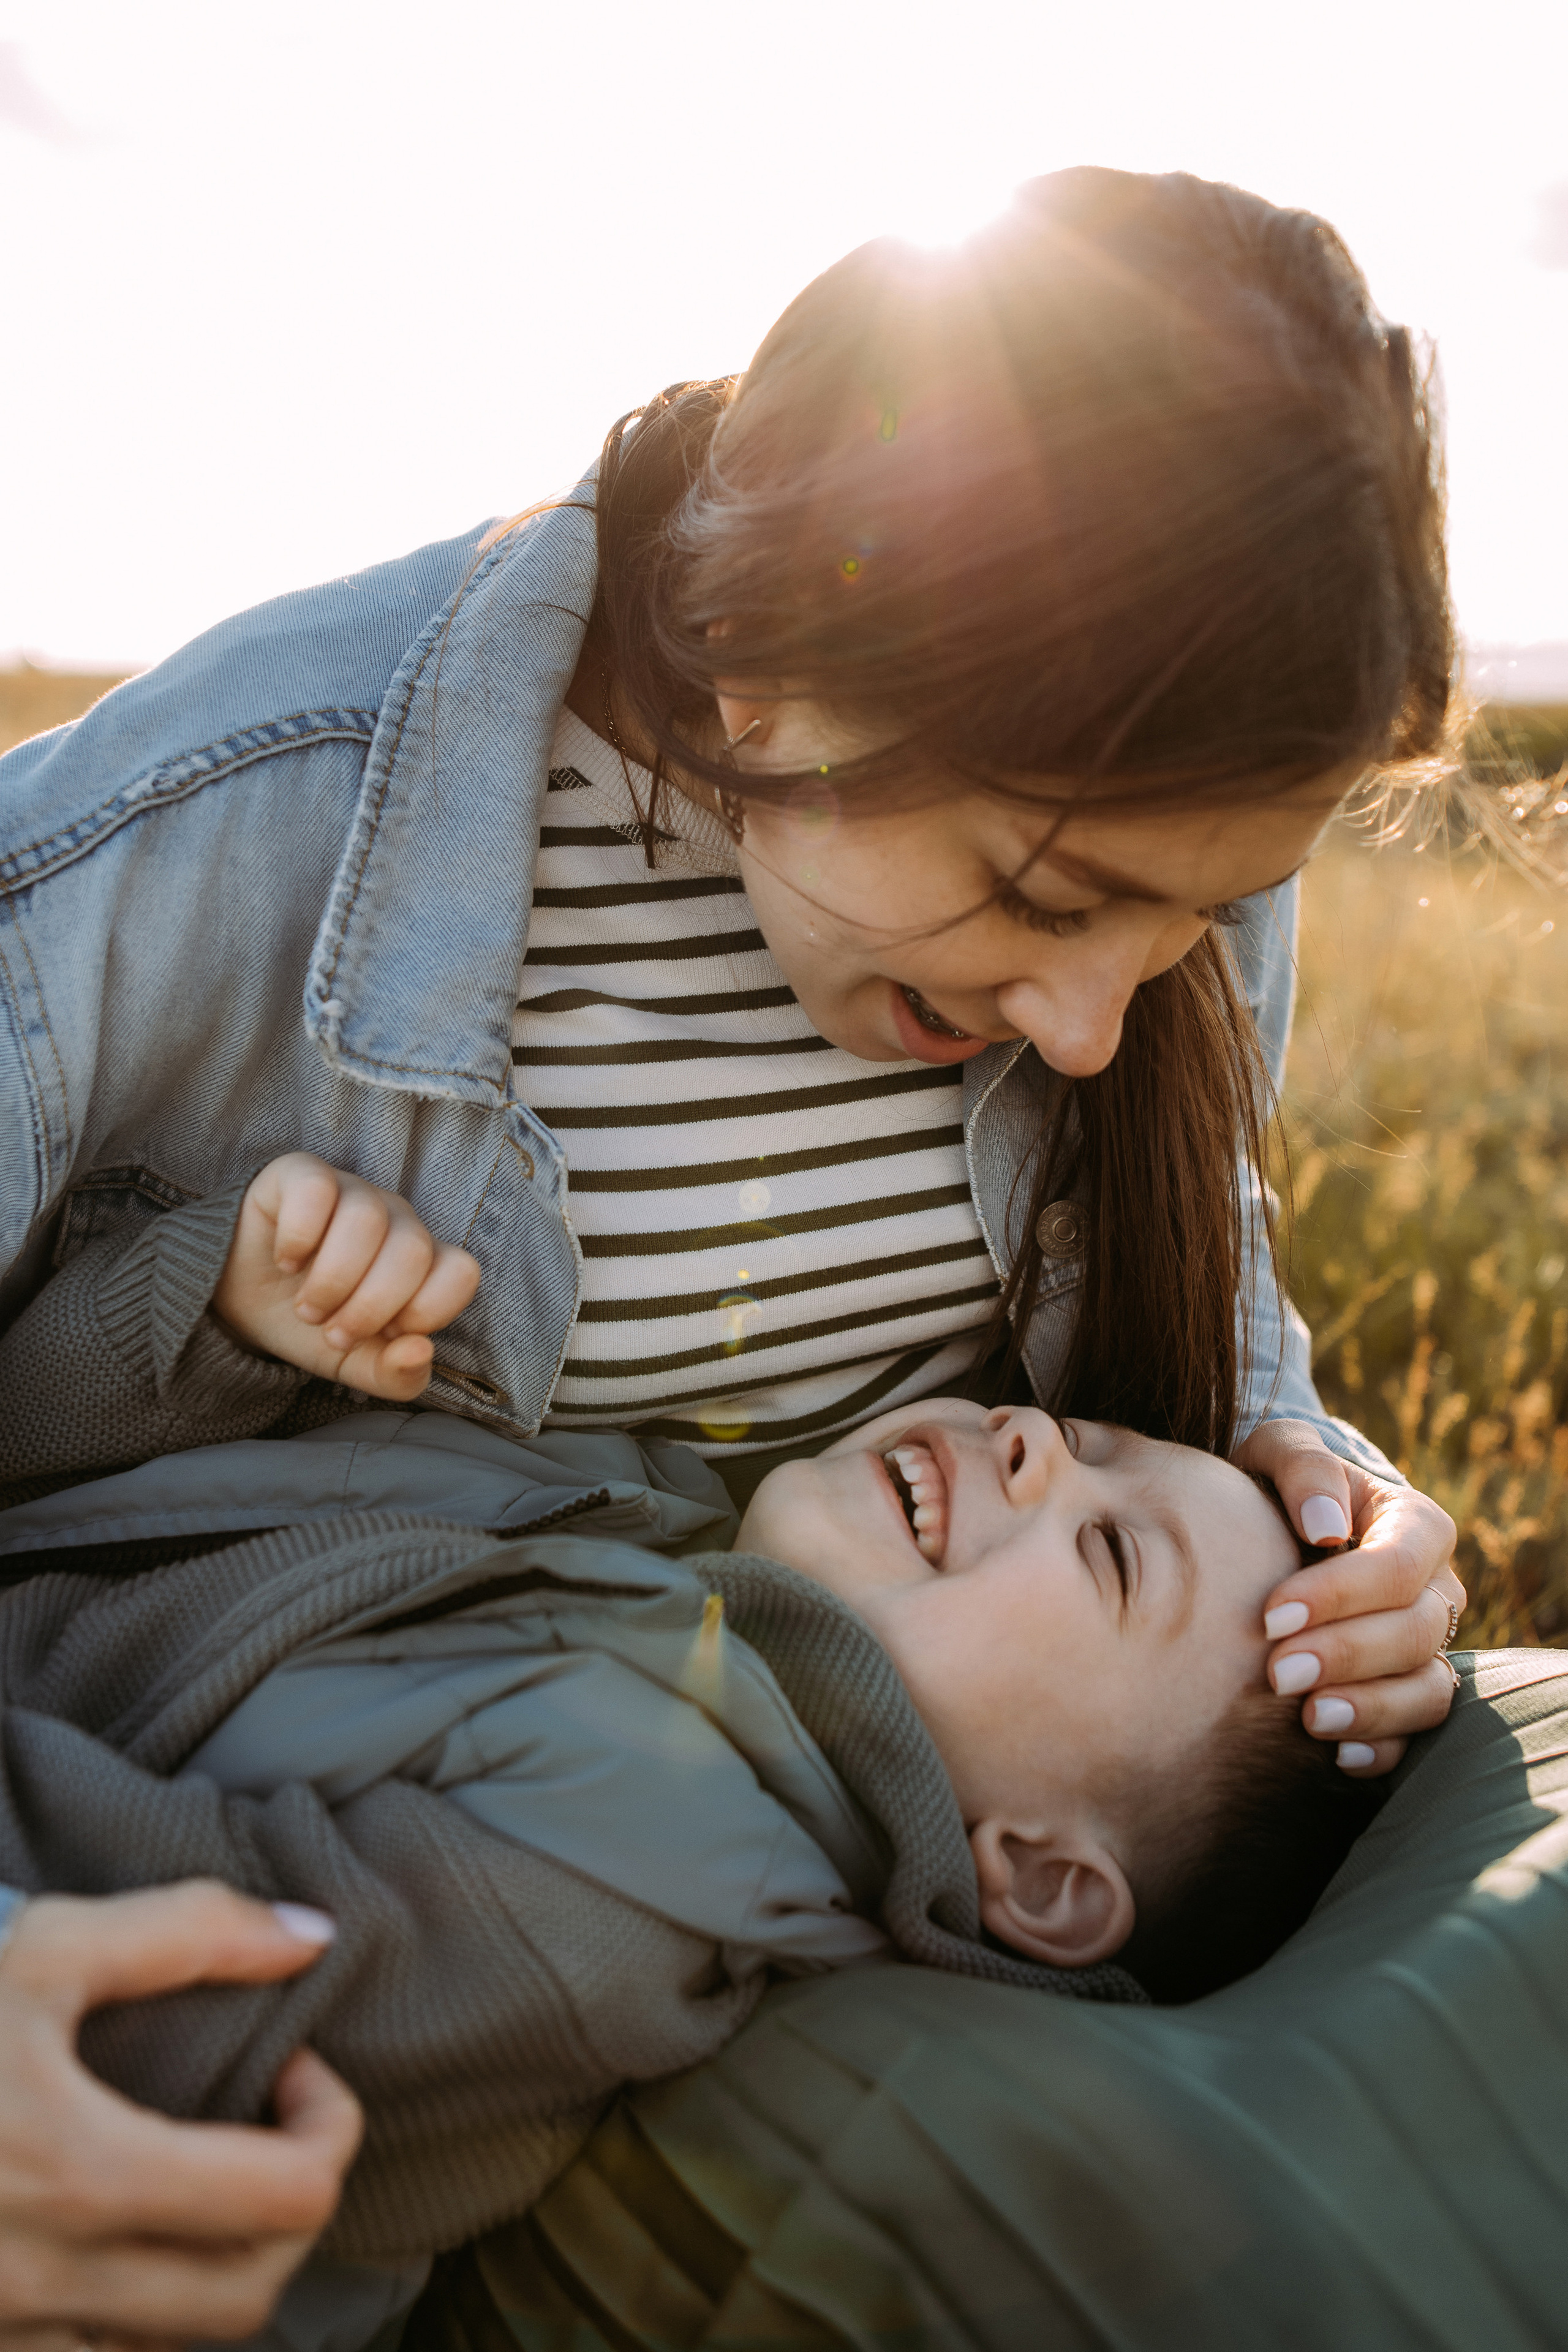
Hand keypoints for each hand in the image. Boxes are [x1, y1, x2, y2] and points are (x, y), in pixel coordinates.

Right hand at [0, 1880, 360, 2348]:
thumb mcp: (43, 1952)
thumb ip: (189, 1933)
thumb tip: (312, 1936)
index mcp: (82, 2178)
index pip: (289, 2196)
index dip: (328, 2127)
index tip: (295, 2070)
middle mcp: (51, 2283)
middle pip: (253, 2291)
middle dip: (294, 2204)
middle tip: (270, 2127)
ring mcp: (12, 2336)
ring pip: (183, 2344)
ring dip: (225, 2264)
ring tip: (208, 2178)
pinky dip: (146, 2311)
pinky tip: (133, 2237)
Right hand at [215, 1154, 480, 1401]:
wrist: (238, 1305)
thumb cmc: (310, 1327)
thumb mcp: (354, 1365)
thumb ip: (396, 1375)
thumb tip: (420, 1352)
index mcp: (422, 1262)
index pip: (460, 1272)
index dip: (426, 1311)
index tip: (384, 1335)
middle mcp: (396, 1219)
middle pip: (411, 1251)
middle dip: (368, 1307)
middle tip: (331, 1332)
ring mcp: (352, 1191)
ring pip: (366, 1220)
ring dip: (331, 1280)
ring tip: (307, 1307)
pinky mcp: (302, 1174)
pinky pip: (317, 1189)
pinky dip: (298, 1237)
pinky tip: (286, 1261)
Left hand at [1232, 1419, 1463, 1776]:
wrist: (1265, 1527)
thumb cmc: (1275, 1485)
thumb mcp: (1278, 1450)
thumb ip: (1302, 1467)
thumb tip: (1325, 1526)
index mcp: (1414, 1525)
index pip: (1399, 1565)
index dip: (1341, 1594)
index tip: (1271, 1614)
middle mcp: (1434, 1590)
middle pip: (1416, 1632)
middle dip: (1347, 1655)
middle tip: (1277, 1674)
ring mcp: (1425, 1647)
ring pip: (1429, 1689)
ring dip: (1372, 1710)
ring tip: (1311, 1720)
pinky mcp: (1403, 1692)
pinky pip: (1414, 1733)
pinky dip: (1383, 1749)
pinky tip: (1339, 1757)